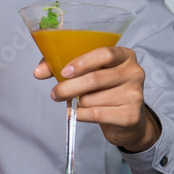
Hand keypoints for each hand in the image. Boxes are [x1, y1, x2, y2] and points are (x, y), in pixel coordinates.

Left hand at [34, 45, 160, 151]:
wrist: (126, 120)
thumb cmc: (103, 90)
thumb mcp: (86, 74)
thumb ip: (61, 67)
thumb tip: (38, 72)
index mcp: (124, 56)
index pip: (104, 53)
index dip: (82, 62)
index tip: (64, 72)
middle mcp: (134, 72)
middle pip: (95, 78)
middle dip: (68, 87)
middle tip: (55, 94)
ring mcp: (135, 94)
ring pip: (92, 99)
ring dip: (77, 103)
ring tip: (78, 102)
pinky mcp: (131, 115)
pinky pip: (96, 114)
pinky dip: (81, 115)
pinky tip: (80, 113)